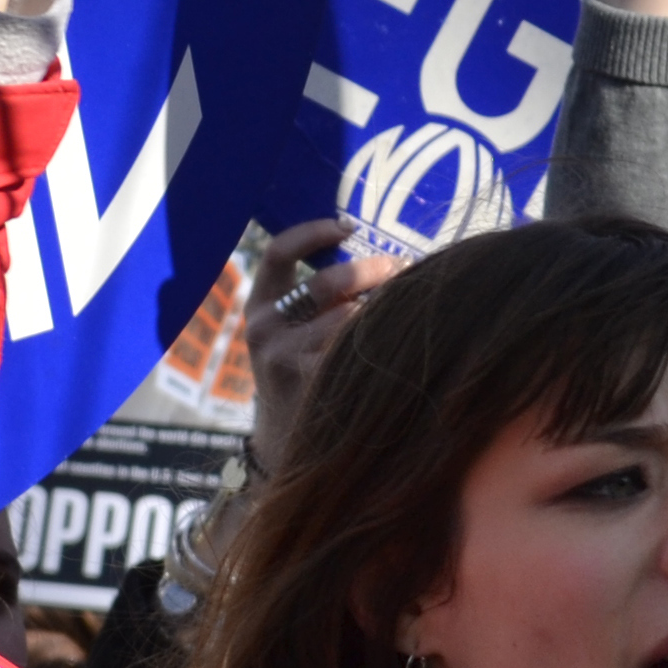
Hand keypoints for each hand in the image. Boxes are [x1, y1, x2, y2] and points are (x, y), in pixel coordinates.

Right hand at [246, 216, 401, 475]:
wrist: (283, 441)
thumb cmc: (299, 372)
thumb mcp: (288, 332)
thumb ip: (316, 299)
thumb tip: (378, 255)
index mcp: (258, 305)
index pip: (279, 252)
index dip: (314, 232)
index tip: (349, 226)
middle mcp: (264, 329)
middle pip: (327, 283)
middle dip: (372, 269)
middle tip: (403, 266)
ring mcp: (284, 360)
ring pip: (348, 318)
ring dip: (384, 307)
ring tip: (409, 303)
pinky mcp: (308, 385)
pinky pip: (355, 351)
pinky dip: (382, 339)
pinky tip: (401, 339)